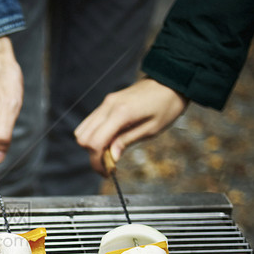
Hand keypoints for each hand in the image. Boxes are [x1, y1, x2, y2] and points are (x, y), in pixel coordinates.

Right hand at [74, 78, 188, 175]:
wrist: (171, 80)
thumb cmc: (167, 105)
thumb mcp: (151, 129)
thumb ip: (127, 141)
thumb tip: (111, 157)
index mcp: (121, 113)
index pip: (95, 143)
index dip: (97, 162)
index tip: (107, 172)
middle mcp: (108, 106)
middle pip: (83, 138)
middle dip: (92, 155)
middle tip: (108, 164)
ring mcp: (106, 102)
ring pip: (82, 130)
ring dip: (91, 145)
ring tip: (109, 152)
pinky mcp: (107, 102)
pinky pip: (91, 122)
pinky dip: (94, 135)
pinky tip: (109, 140)